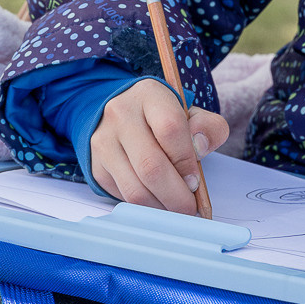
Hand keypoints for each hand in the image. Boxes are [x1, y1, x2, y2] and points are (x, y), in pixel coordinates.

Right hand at [91, 82, 229, 213]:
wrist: (123, 115)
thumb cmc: (163, 117)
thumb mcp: (192, 113)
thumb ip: (208, 128)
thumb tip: (199, 148)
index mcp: (149, 94)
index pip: (170, 129)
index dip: (187, 161)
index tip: (196, 182)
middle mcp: (120, 115)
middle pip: (151, 166)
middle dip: (176, 195)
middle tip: (190, 208)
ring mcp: (103, 141)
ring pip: (134, 188)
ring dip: (160, 207)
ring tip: (176, 208)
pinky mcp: (96, 166)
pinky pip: (122, 196)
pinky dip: (144, 206)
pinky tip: (158, 202)